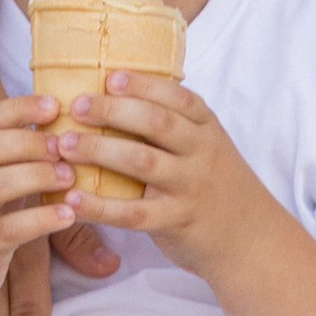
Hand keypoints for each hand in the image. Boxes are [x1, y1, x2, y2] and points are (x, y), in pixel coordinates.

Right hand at [0, 94, 79, 315]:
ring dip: (35, 177)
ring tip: (69, 177)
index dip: (19, 109)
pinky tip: (66, 215)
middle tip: (63, 146)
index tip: (54, 105)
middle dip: (28, 142)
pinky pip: (7, 231)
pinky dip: (39, 220)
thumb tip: (53, 127)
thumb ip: (0, 158)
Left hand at [51, 73, 268, 282]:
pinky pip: (132, 214)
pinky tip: (72, 199)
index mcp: (206, 128)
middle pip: (157, 123)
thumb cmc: (215, 184)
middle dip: (114, 110)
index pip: (177, 97)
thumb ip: (174, 125)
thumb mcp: (206, 146)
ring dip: (100, 150)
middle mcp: (201, 153)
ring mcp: (189, 188)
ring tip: (65, 145)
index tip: (109, 77)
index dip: (143, 85)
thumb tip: (114, 94)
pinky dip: (100, 206)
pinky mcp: (175, 222)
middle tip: (77, 106)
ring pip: (142, 163)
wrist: (251, 238)